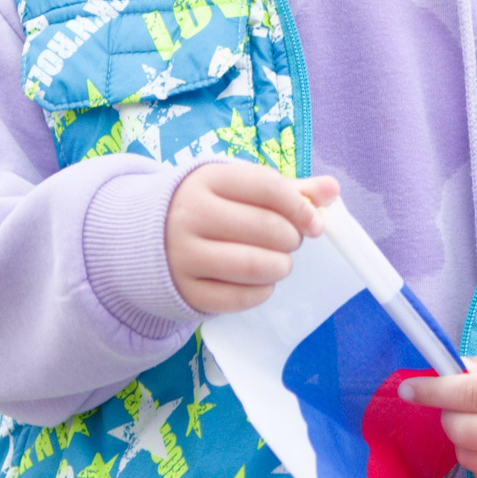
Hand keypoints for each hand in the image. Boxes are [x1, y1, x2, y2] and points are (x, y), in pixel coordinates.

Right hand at [165, 164, 338, 313]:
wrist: (143, 239)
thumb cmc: (208, 208)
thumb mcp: (238, 189)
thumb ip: (288, 190)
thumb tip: (332, 189)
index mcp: (206, 180)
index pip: (268, 188)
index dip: (301, 206)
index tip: (314, 222)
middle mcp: (190, 215)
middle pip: (265, 228)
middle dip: (292, 239)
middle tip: (290, 242)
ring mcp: (182, 255)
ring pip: (254, 265)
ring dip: (280, 266)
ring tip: (279, 262)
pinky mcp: (184, 290)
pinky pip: (238, 297)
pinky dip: (262, 291)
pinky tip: (261, 281)